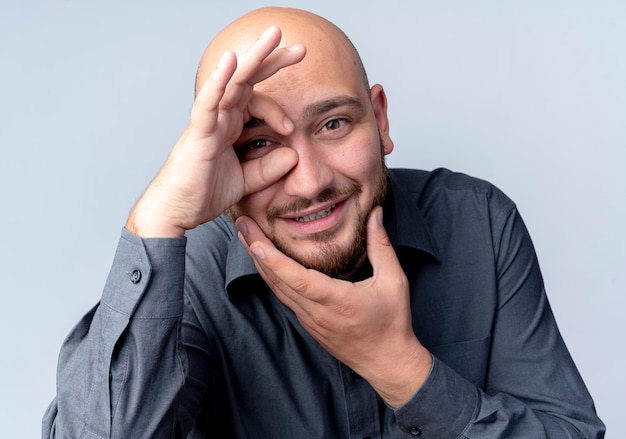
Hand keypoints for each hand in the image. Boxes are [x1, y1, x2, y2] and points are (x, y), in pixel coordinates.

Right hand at [126, 27, 305, 236]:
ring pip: (230, 82)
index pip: (258, 99)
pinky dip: (218, 82)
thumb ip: (268, 168)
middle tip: (300, 47)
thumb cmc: (203, 192)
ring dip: (253, 57)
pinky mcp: (197, 135)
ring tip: (273, 36)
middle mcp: (220, 117)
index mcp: (231, 125)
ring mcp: (208, 122)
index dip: (279, 108)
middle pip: (247, 79)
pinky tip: (231, 61)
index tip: (292, 129)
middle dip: (272, 59)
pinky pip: (207, 104)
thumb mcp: (247, 182)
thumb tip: (294, 154)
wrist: (176, 212)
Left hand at [236, 206, 432, 406]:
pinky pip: (284, 298)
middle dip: (256, 251)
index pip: (298, 279)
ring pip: (277, 290)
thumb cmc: (392, 323)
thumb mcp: (394, 282)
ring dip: (260, 264)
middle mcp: (317, 313)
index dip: (274, 261)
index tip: (254, 241)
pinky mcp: (309, 325)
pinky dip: (272, 278)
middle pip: (278, 281)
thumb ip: (381, 246)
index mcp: (337, 301)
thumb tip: (375, 214)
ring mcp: (310, 321)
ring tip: (246, 238)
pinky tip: (265, 263)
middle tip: (241, 225)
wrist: (388, 363)